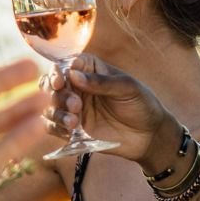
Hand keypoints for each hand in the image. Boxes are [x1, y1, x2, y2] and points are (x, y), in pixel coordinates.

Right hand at [45, 54, 178, 170]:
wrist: (149, 136)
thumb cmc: (141, 104)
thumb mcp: (126, 88)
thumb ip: (101, 82)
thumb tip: (73, 74)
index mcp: (90, 69)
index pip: (65, 64)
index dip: (57, 72)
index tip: (60, 82)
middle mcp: (77, 86)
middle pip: (51, 85)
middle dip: (58, 95)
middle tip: (75, 105)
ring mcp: (73, 108)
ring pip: (50, 106)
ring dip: (57, 113)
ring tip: (75, 123)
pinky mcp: (72, 128)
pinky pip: (51, 126)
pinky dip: (55, 128)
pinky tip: (69, 132)